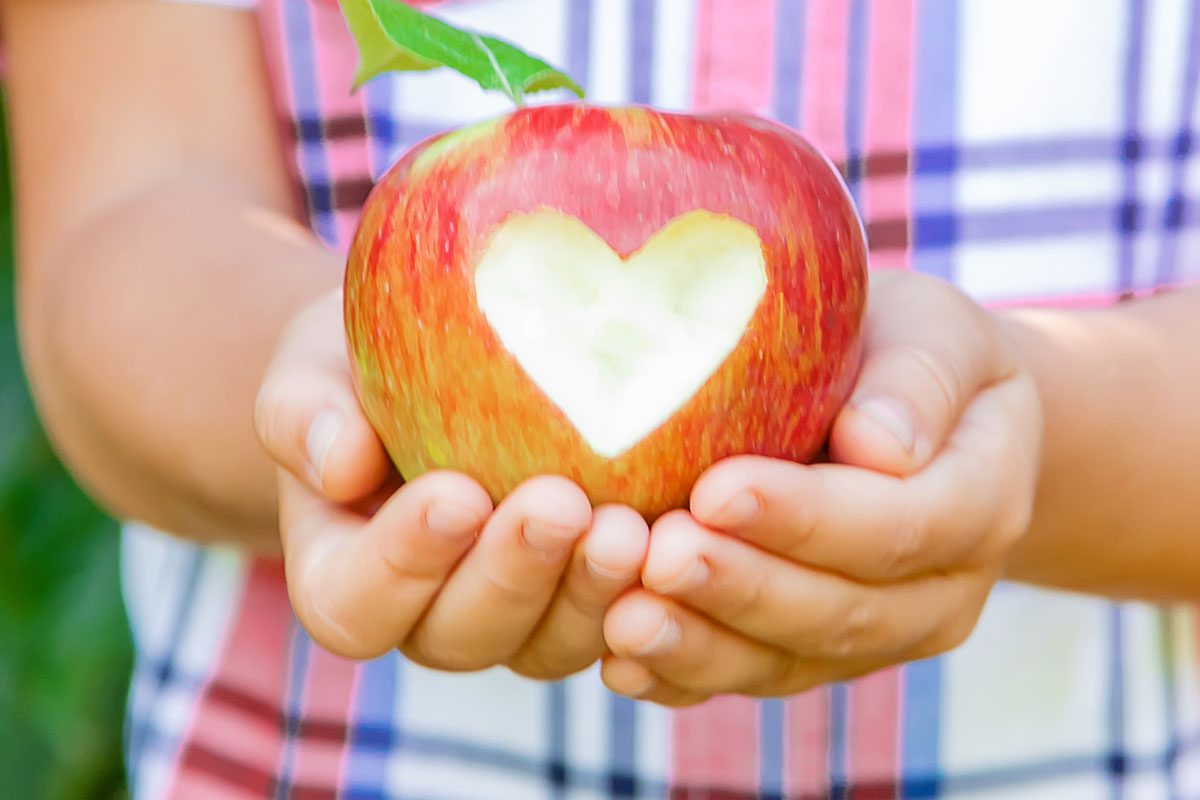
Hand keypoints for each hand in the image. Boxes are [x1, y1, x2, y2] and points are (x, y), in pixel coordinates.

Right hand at [254, 289, 648, 677]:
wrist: (438, 368)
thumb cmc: (362, 367)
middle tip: (559, 505)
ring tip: (630, 526)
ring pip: (550, 644)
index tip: (454, 494)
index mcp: (346, 578)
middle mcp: (429, 616)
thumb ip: (303, 413)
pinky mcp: (584, 597)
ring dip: (591, 593)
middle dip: (513, 576)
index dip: (402, 564)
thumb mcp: (313, 366)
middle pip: (462, 636)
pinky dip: (652, 592)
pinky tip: (682, 531)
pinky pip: (619, 621)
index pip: (357, 602)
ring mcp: (515, 617)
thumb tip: (336, 463)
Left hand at [599, 271, 1042, 704]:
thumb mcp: (936, 334)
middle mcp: (937, 594)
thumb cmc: (911, 355)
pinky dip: (682, 674)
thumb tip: (877, 445)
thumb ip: (919, 381)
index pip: (901, 525)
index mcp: (981, 503)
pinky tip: (621, 659)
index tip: (717, 488)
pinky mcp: (809, 655)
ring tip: (625, 618)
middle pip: (840, 610)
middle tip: (658, 555)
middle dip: (741, 587)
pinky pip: (747, 678)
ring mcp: (872, 637)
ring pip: (786, 661)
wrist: (911, 420)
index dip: (807, 517)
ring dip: (700, 644)